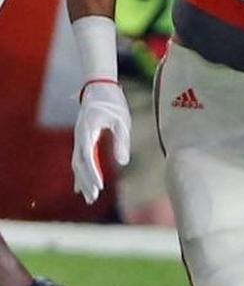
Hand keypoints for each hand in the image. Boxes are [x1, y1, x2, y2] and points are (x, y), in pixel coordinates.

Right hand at [72, 81, 130, 203]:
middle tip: (92, 198)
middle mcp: (80, 136)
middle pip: (79, 163)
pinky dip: (81, 172)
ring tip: (88, 197)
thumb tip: (123, 163)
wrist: (99, 87)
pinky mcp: (82, 138)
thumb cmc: (113, 102)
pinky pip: (80, 159)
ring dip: (82, 180)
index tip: (99, 186)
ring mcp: (79, 138)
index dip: (92, 172)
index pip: (87, 156)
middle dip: (86, 181)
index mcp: (88, 131)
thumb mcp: (122, 120)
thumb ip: (122, 141)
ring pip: (77, 163)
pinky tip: (81, 186)